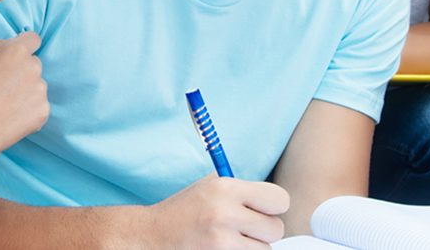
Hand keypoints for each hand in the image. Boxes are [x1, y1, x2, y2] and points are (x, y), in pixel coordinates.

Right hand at [0, 32, 49, 152]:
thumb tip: (12, 43)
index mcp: (16, 52)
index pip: (33, 39)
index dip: (22, 45)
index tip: (13, 57)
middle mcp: (34, 69)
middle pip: (33, 63)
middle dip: (21, 69)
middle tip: (0, 85)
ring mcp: (40, 92)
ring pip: (36, 84)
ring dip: (25, 89)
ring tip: (3, 103)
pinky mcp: (43, 112)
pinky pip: (38, 104)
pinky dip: (28, 108)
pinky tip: (9, 115)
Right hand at [146, 174, 290, 248]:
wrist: (150, 237)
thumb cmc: (183, 212)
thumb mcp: (209, 187)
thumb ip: (243, 190)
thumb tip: (274, 200)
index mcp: (226, 188)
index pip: (280, 199)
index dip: (273, 207)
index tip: (262, 211)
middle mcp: (224, 214)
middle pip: (276, 229)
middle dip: (263, 232)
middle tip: (244, 230)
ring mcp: (221, 243)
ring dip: (252, 248)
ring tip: (231, 241)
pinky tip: (224, 249)